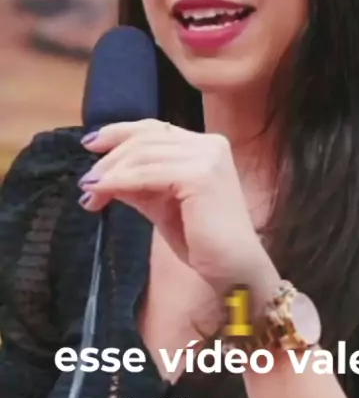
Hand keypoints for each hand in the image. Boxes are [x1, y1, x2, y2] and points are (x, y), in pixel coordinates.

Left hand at [78, 120, 279, 299]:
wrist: (232, 268)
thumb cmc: (202, 241)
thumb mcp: (162, 203)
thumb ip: (138, 183)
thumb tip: (100, 174)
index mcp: (206, 146)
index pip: (156, 128)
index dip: (120, 131)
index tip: (90, 144)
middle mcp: (210, 144)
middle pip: (146, 138)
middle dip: (110, 158)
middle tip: (86, 182)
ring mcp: (207, 157)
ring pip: (143, 154)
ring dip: (109, 171)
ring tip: (89, 191)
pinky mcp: (200, 175)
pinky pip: (147, 174)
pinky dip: (118, 182)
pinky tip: (100, 192)